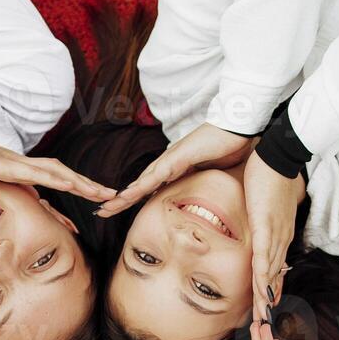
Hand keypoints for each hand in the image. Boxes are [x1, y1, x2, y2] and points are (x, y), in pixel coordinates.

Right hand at [0, 123, 113, 201]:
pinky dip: (55, 178)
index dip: (77, 185)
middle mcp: (23, 163)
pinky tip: (71, 184)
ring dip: (81, 183)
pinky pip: (35, 173)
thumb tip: (10, 204)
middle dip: (89, 185)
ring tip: (102, 193)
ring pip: (57, 173)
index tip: (95, 196)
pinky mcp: (5, 165)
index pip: (55, 177)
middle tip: (113, 195)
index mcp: (19, 169)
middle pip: (64, 173)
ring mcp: (16, 163)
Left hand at [96, 123, 252, 217]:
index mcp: (174, 170)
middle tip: (100, 212)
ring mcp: (171, 160)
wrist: (237, 128)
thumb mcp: (209, 174)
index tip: (119, 211)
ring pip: (143, 182)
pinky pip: (158, 174)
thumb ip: (198, 183)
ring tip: (107, 207)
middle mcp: (168, 164)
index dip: (133, 200)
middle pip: (139, 186)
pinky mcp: (179, 157)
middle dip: (120, 201)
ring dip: (124, 195)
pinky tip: (129, 193)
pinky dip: (142, 185)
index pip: (148, 188)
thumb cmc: (226, 148)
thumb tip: (197, 199)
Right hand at [243, 150, 305, 320]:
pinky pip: (264, 256)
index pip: (274, 270)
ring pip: (270, 273)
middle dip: (267, 304)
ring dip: (265, 298)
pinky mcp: (267, 226)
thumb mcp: (265, 203)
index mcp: (280, 235)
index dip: (269, 292)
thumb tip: (256, 221)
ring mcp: (275, 234)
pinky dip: (263, 276)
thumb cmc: (272, 175)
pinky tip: (261, 292)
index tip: (265, 310)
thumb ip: (261, 216)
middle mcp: (281, 239)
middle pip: (273, 279)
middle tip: (263, 326)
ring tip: (261, 319)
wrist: (281, 154)